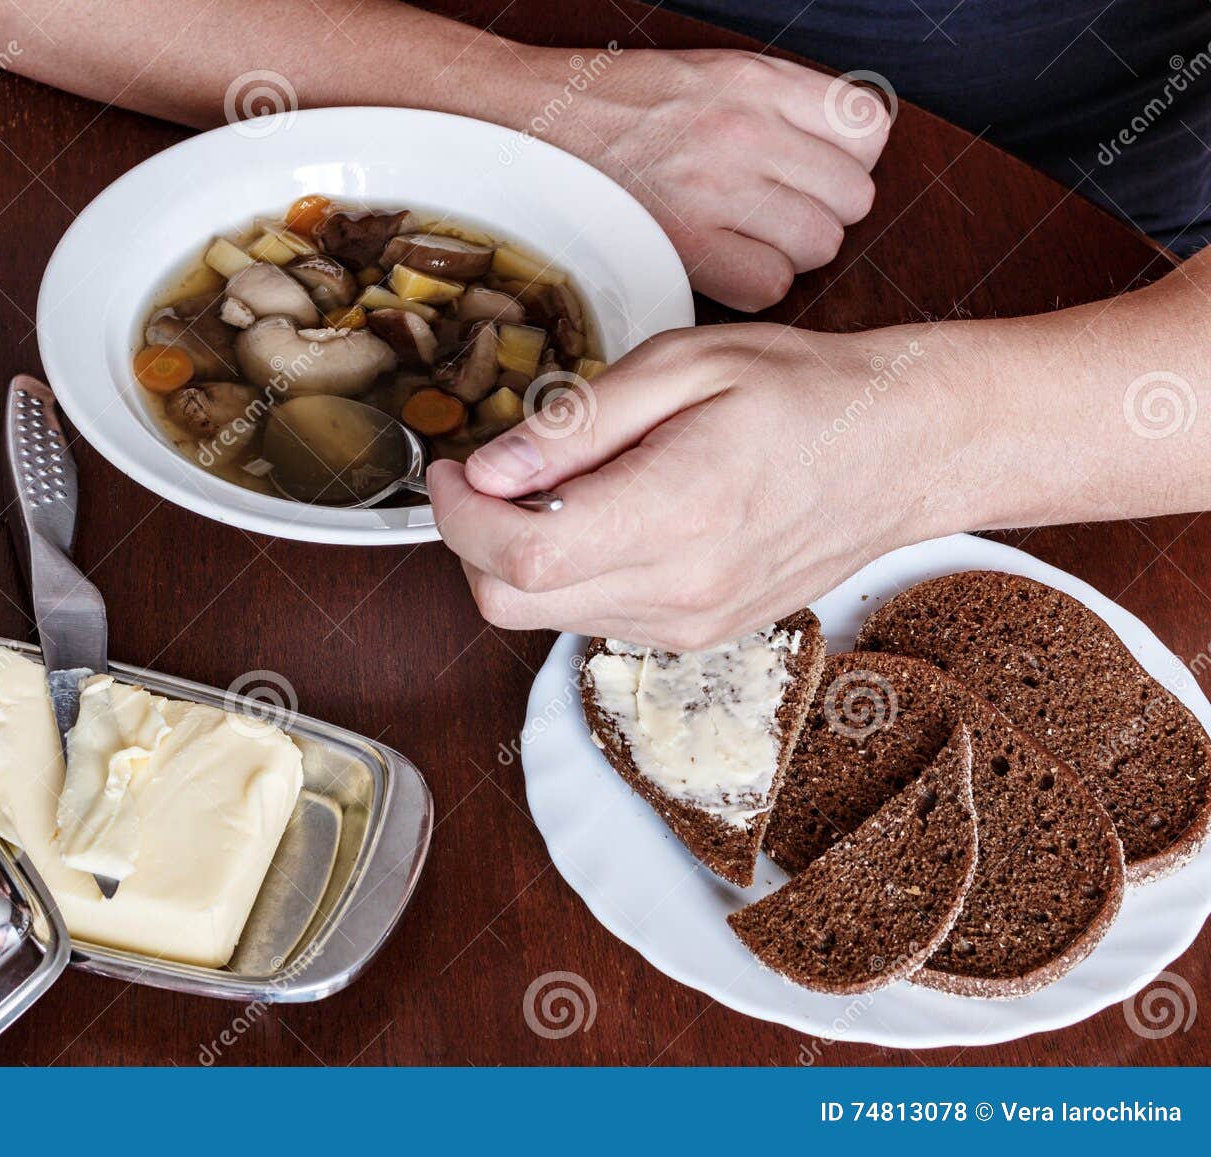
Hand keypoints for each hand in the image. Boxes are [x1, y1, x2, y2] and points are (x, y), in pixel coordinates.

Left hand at [428, 323, 969, 650]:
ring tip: (569, 484)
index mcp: (675, 516)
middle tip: (488, 476)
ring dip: (523, 556)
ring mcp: (689, 626)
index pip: (518, 556)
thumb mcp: (685, 366)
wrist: (902, 453)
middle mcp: (679, 593)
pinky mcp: (696, 635)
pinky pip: (594, 616)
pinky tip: (609, 514)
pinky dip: (572, 572)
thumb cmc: (804, 393)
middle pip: (511, 604)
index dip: (456, 515)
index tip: (451, 468)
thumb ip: (575, 423)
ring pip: (544, 617)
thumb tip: (488, 470)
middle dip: (472, 541)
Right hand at [524, 48, 890, 311]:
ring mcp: (716, 188)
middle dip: (822, 213)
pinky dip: (755, 286)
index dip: (846, 161)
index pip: (867, 129)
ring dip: (790, 254)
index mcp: (756, 82)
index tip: (812, 173)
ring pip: (819, 246)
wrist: (531, 124)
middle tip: (774, 215)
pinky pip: (770, 285)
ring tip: (743, 240)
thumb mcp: (711, 77)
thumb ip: (779, 107)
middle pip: (852, 197)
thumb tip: (833, 152)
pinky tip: (723, 267)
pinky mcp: (686, 243)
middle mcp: (745, 130)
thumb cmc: (615, 106)